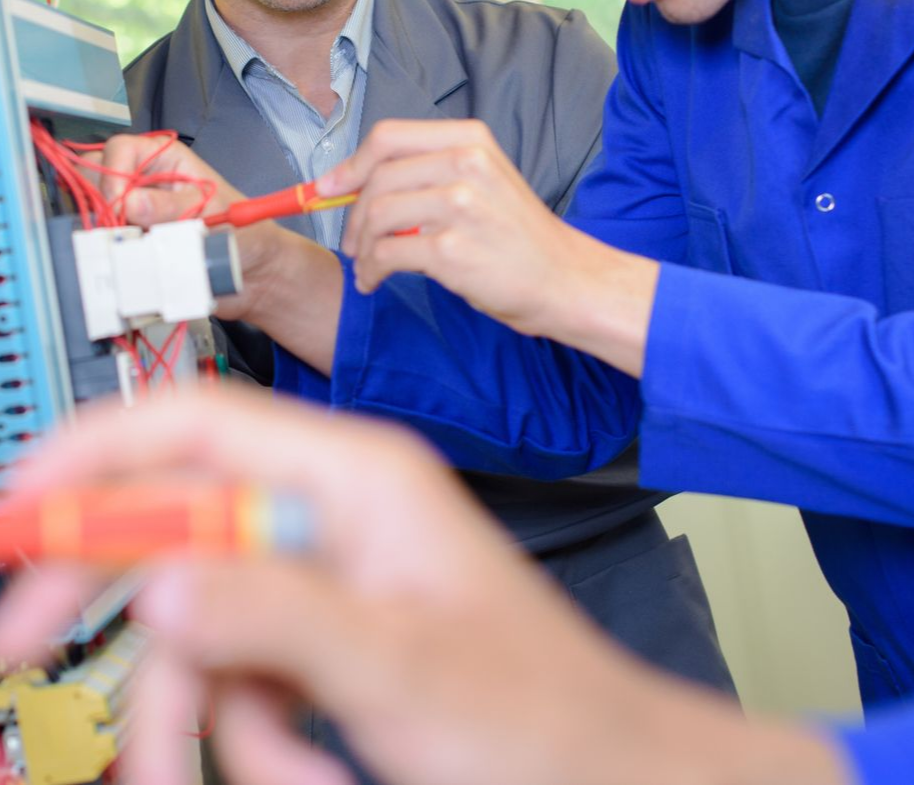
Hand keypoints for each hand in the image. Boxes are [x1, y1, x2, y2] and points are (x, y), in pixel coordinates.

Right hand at [0, 389, 846, 784]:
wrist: (596, 764)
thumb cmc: (531, 707)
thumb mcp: (394, 667)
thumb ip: (277, 617)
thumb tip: (162, 583)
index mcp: (359, 476)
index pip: (201, 424)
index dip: (98, 450)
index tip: (16, 508)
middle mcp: (338, 508)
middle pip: (181, 517)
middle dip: (113, 591)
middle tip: (28, 644)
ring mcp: (333, 571)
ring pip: (204, 617)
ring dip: (203, 711)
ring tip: (269, 774)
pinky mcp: (331, 628)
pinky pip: (242, 669)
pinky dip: (248, 732)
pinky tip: (304, 773)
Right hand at [92, 135, 265, 323]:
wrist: (251, 272)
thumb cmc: (242, 232)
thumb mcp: (210, 213)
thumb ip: (170, 208)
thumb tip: (130, 202)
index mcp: (165, 159)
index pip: (120, 149)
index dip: (114, 173)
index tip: (120, 205)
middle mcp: (144, 180)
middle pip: (96, 175)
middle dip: (102, 201)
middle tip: (123, 228)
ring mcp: (133, 210)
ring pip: (94, 208)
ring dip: (107, 229)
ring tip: (138, 246)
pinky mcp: (130, 239)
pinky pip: (103, 240)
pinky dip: (110, 251)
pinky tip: (132, 261)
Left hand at [318, 120, 657, 373]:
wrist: (565, 279)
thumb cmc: (519, 237)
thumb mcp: (485, 181)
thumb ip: (431, 172)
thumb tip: (351, 181)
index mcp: (471, 141)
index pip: (389, 137)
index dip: (351, 163)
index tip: (328, 187)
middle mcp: (466, 164)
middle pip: (376, 178)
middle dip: (353, 214)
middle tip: (354, 241)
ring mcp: (459, 205)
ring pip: (376, 216)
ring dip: (361, 246)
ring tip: (369, 266)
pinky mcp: (451, 249)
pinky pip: (385, 254)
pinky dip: (371, 270)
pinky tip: (376, 281)